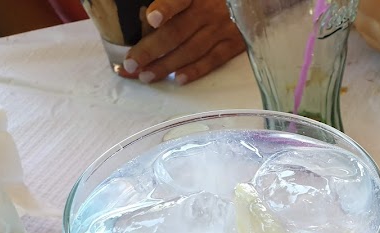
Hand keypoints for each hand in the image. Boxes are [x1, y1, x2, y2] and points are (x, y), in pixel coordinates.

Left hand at [123, 0, 245, 84]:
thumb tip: (147, 20)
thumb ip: (173, 4)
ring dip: (167, 65)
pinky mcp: (235, 43)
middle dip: (151, 50)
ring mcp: (223, 28)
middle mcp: (208, 10)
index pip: (177, 0)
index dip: (165, 9)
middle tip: (132, 64)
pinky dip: (195, 70)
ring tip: (146, 76)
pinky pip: (213, 60)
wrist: (247, 2)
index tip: (152, 19)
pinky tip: (178, 79)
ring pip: (191, 50)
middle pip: (177, 32)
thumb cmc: (211, 0)